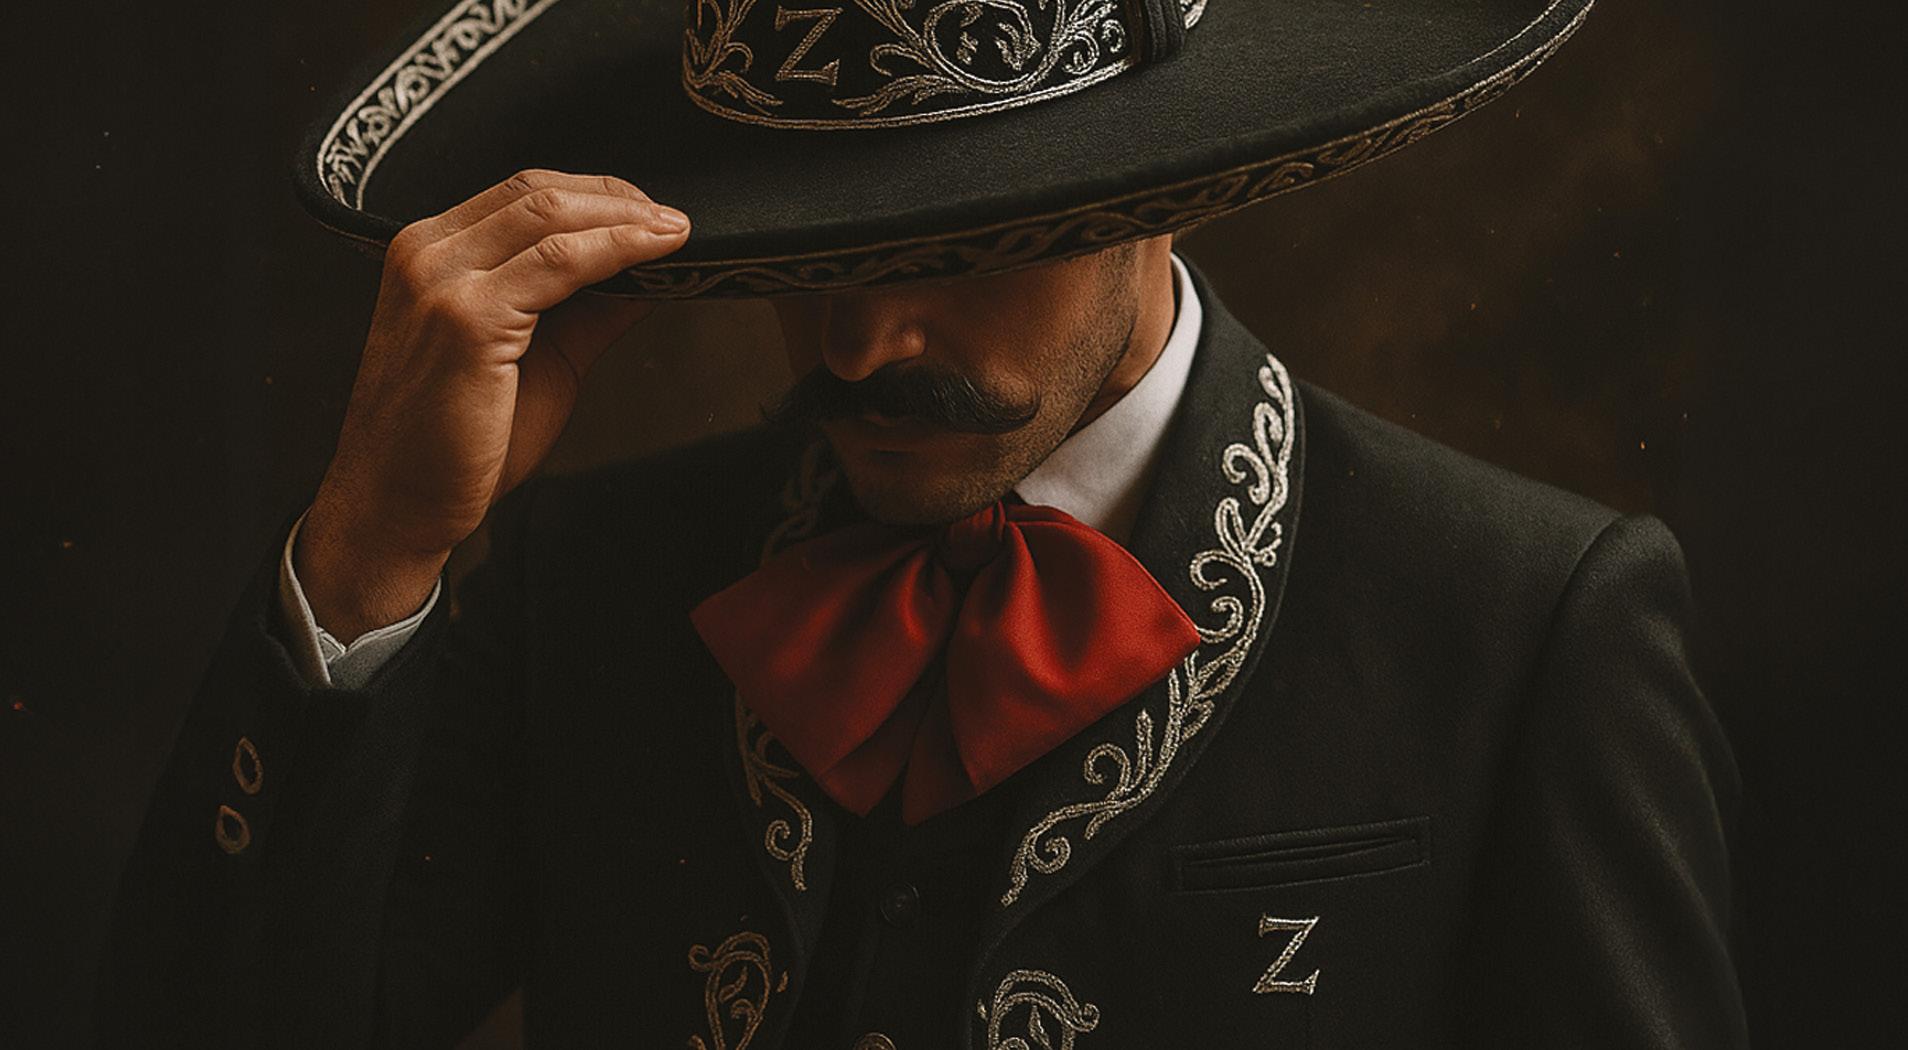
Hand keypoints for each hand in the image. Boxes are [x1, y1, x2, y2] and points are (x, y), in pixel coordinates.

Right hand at [297, 169, 689, 639]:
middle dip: (620, 198)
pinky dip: (619, 250)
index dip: (597, 194)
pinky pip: (561, 263)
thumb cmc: (456, 443)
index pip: (521, 194)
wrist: (397, 505)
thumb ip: (587, 310)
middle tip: (676, 219)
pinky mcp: (466, 318)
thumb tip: (651, 273)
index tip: (653, 211)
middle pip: (539, 193)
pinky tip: (657, 254)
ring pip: (551, 217)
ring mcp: (441, 280)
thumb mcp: (536, 356)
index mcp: (429, 252)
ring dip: (627, 219)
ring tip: (677, 233)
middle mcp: (426, 252)